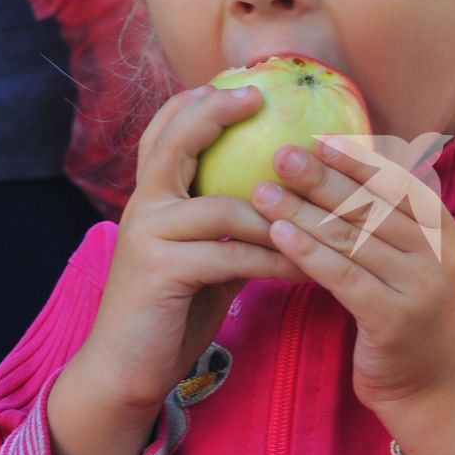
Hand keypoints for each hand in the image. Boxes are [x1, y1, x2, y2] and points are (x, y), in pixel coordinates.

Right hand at [52, 84, 300, 454]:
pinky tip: (308, 268)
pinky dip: (276, 259)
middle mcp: (143, 208)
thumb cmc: (173, 313)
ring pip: (224, 206)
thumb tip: (283, 203)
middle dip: (217, 115)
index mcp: (152, 199)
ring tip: (326, 217)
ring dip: (281, 215)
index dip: (197, 104)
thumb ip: (231, 227)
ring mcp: (148, 237)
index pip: (166, 134)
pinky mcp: (160, 271)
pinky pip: (232, 254)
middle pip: (177, 143)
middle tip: (260, 98)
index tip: (240, 84)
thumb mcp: (205, 258)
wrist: (127, 370)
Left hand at [253, 134, 454, 454]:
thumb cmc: (409, 321)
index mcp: (444, 232)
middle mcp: (437, 254)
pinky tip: (277, 234)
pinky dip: (308, 252)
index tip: (317, 139)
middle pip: (371, 205)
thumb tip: (352, 171)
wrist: (432, 389)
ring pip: (352, 237)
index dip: (357, 160)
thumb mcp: (413, 265)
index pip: (397, 183)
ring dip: (303, 211)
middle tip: (280, 154)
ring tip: (261, 190)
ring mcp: (419, 287)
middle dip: (323, 177)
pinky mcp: (393, 318)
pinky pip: (343, 276)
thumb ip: (390, 224)